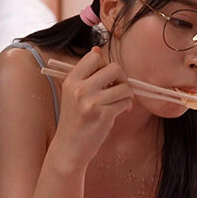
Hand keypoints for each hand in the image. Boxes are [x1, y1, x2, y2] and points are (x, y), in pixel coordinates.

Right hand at [52, 46, 133, 166]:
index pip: (94, 57)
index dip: (105, 65)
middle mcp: (80, 89)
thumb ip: (86, 74)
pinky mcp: (102, 116)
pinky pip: (125, 103)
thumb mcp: (73, 94)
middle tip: (119, 89)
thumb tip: (97, 49)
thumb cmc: (74, 120)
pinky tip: (121, 112)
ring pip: (123, 87)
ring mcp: (91, 103)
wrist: (69, 148)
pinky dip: (126, 107)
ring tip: (122, 103)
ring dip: (127, 95)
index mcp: (71, 80)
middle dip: (122, 79)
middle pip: (114, 68)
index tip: (106, 78)